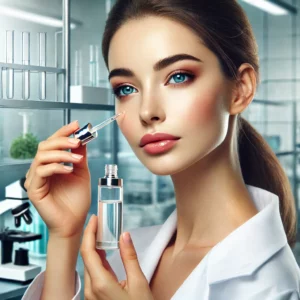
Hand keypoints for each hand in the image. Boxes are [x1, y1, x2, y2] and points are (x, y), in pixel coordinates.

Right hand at [24, 120, 90, 238]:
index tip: (76, 125)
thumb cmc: (76, 200)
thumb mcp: (82, 173)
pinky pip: (41, 171)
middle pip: (45, 146)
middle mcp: (41, 169)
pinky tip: (68, 170)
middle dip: (62, 140)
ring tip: (77, 158)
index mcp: (51, 164)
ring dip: (61, 153)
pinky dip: (56, 167)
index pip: (53, 143)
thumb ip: (79, 156)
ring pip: (42, 156)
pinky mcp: (34, 189)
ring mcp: (35, 179)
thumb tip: (81, 139)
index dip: (63, 132)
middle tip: (77, 141)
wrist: (74, 221)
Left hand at [80, 215, 153, 299]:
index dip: (89, 232)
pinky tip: (104, 250)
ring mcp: (91, 294)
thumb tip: (124, 235)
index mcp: (100, 284)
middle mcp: (91, 289)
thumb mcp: (139, 283)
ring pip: (88, 264)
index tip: (94, 219)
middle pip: (86, 256)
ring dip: (93, 246)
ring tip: (102, 231)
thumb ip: (129, 257)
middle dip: (91, 236)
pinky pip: (93, 273)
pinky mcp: (95, 296)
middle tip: (99, 221)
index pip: (88, 251)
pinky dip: (97, 258)